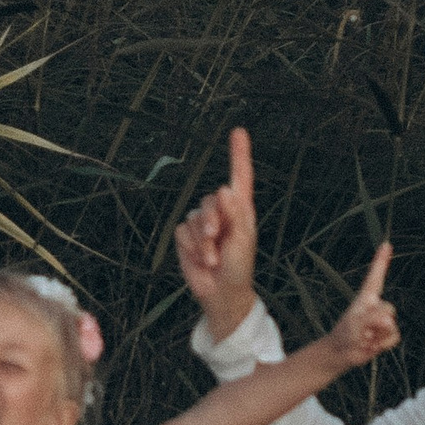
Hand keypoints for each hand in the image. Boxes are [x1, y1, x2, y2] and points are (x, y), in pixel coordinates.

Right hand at [175, 126, 259, 338]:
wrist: (221, 292)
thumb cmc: (239, 267)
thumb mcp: (242, 240)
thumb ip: (234, 214)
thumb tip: (224, 188)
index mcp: (240, 209)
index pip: (240, 176)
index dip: (239, 154)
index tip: (238, 132)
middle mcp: (220, 212)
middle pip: (210, 199)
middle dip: (212, 220)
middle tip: (217, 238)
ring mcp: (201, 223)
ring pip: (194, 217)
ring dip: (202, 241)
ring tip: (212, 258)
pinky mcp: (185, 237)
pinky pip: (182, 232)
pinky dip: (191, 247)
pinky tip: (201, 259)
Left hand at [317, 243, 398, 369]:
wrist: (341, 354)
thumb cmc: (344, 335)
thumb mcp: (356, 323)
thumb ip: (373, 319)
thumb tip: (389, 320)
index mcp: (366, 298)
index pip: (375, 276)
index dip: (381, 260)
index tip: (386, 244)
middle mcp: (376, 306)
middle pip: (388, 309)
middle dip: (376, 322)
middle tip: (362, 331)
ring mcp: (382, 321)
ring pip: (392, 326)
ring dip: (377, 336)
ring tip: (365, 338)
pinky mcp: (387, 334)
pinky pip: (394, 337)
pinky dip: (382, 344)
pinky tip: (371, 344)